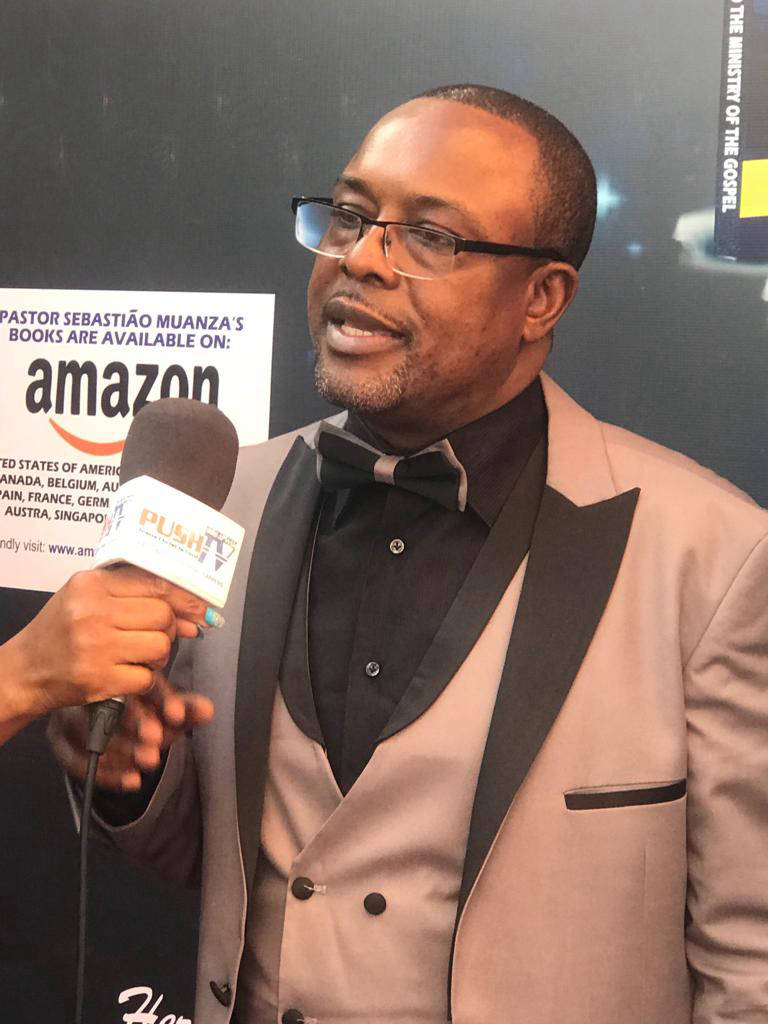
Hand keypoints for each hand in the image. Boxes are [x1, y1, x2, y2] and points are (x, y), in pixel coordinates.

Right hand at [5, 565, 209, 721]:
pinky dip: (144, 679)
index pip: (156, 584)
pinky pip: (146, 678)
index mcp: (91, 584)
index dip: (185, 599)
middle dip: (170, 629)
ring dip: (159, 655)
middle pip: (163, 616)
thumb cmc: (61, 629)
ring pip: (160, 646)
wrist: (25, 670)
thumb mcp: (87, 596)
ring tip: (140, 655)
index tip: (201, 610)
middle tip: (157, 636)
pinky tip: (127, 674)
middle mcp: (92, 611)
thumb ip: (134, 594)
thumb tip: (193, 616)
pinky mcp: (98, 679)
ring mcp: (95, 647)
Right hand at [47, 673, 213, 789]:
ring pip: (93, 733)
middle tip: (156, 747)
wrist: (104, 728)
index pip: (140, 683)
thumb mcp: (165, 710)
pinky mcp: (58, 739)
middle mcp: (92, 691)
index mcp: (120, 674)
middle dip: (138, 726)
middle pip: (113, 706)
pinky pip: (76, 759)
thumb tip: (208, 710)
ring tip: (148, 762)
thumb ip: (185, 711)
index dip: (162, 700)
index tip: (177, 716)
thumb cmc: (139, 712)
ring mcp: (71, 715)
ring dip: (124, 751)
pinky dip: (106, 773)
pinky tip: (131, 780)